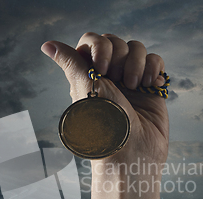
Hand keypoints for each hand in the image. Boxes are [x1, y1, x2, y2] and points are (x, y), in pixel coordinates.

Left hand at [41, 32, 168, 165]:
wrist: (132, 152)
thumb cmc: (103, 124)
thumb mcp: (84, 88)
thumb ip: (70, 62)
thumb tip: (46, 45)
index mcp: (88, 75)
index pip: (92, 42)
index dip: (100, 47)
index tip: (101, 68)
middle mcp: (108, 76)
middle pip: (116, 42)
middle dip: (120, 58)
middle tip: (119, 83)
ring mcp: (130, 81)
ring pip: (137, 49)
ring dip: (137, 64)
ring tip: (135, 86)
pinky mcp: (150, 87)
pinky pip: (155, 61)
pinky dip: (154, 69)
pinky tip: (151, 85)